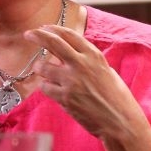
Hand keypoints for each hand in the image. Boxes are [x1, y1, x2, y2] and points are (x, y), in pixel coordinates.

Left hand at [26, 24, 148, 144]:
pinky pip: (45, 87)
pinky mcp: (65, 97)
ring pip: (43, 66)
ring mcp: (71, 81)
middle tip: (28, 34)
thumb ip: (89, 61)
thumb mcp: (107, 72)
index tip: (44, 28)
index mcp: (94, 56)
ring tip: (40, 69)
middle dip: (36, 35)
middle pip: (52, 42)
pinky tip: (52, 89)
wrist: (122, 123)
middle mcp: (81, 64)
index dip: (53, 29)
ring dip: (39, 67)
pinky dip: (46, 87)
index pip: (68, 34)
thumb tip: (71, 52)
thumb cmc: (117, 99)